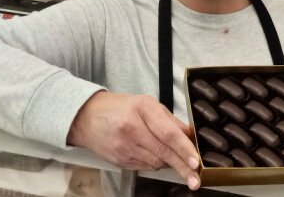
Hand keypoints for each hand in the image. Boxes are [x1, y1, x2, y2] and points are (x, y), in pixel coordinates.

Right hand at [67, 91, 200, 189]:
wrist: (86, 117)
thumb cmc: (120, 108)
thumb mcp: (148, 104)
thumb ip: (171, 121)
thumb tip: (191, 136)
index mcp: (143, 109)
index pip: (167, 133)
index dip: (183, 149)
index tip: (195, 161)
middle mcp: (133, 128)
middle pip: (163, 152)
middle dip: (182, 168)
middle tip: (196, 180)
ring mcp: (124, 147)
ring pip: (156, 162)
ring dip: (170, 163)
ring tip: (178, 161)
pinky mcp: (120, 160)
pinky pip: (145, 166)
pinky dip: (156, 164)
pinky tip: (157, 157)